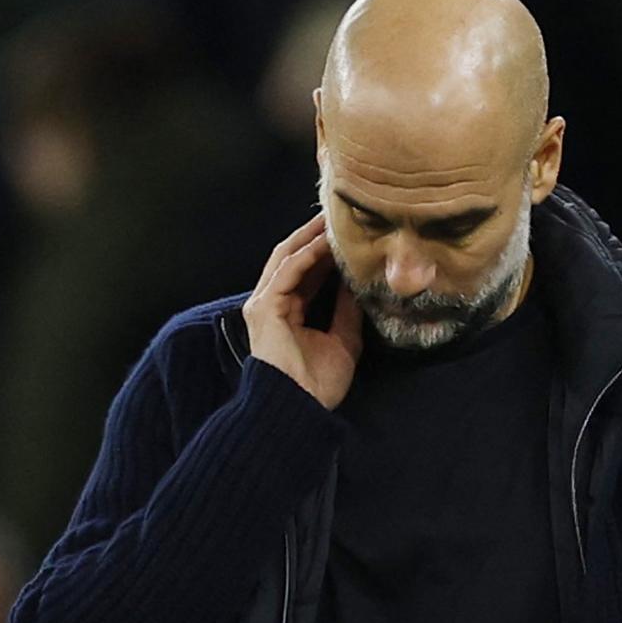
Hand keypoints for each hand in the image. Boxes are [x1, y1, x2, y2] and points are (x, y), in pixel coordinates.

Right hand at [242, 214, 362, 408]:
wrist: (299, 409)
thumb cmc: (317, 384)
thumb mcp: (343, 340)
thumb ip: (347, 310)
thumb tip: (357, 282)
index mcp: (286, 311)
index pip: (306, 270)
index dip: (326, 250)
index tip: (349, 233)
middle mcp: (271, 302)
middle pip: (294, 257)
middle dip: (315, 235)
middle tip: (340, 214)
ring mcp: (264, 303)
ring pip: (288, 258)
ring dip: (311, 236)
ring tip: (334, 217)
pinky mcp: (264, 306)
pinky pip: (288, 271)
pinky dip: (308, 254)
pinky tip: (327, 241)